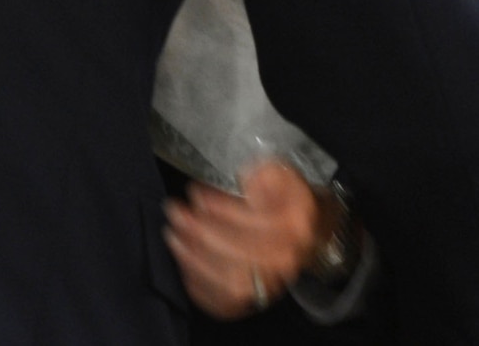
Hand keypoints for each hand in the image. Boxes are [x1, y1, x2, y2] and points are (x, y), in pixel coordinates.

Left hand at [163, 159, 321, 318]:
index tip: (195, 192)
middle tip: (175, 211)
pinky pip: (221, 302)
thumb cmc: (285, 207)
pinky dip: (197, 284)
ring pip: (227, 281)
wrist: (306, 241)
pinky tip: (183, 261)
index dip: (219, 207)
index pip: (252, 221)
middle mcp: (285, 262)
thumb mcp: (285, 177)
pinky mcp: (250, 304)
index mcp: (294, 227)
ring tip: (173, 235)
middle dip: (199, 231)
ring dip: (193, 258)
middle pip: (236, 252)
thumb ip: (268, 173)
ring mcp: (268, 287)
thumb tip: (248, 177)